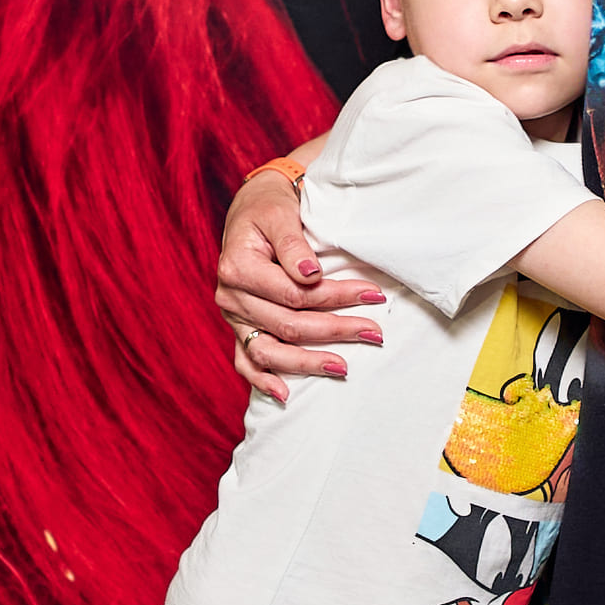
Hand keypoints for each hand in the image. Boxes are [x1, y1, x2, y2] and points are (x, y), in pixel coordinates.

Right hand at [214, 170, 384, 402]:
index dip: (335, 297)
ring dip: (307, 363)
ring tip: (343, 367)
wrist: (252, 209)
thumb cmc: (270, 209)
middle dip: (334, 330)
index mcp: (236, 267)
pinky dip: (263, 380)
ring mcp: (233, 317)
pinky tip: (285, 395)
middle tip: (374, 332)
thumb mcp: (281, 214)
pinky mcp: (239, 328)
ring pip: (268, 351)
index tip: (373, 295)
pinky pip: (245, 361)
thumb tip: (312, 274)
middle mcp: (230, 296)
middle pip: (286, 324)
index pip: (293, 293)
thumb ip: (293, 244)